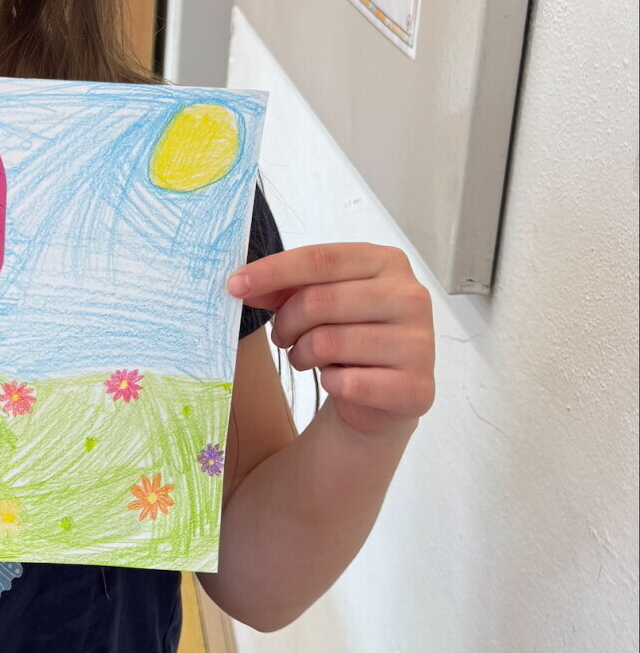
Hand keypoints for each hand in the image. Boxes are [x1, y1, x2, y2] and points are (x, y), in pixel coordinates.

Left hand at [229, 243, 434, 439]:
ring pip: (329, 342)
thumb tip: (242, 284)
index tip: (235, 285)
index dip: (272, 271)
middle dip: (286, 323)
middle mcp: (410, 297)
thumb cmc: (350, 334)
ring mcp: (419, 343)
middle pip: (320, 300)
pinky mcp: (414, 387)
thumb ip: (284, 288)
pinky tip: (338, 380)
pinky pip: (347, 382)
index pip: (320, 258)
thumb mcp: (319, 301)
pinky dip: (330, 383)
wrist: (385, 394)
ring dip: (303, 355)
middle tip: (280, 337)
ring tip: (307, 358)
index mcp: (388, 263)